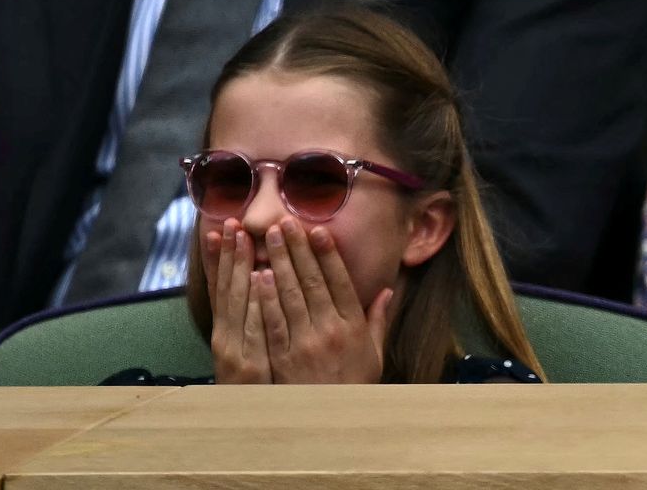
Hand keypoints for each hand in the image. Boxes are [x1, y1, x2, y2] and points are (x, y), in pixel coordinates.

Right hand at [206, 221, 270, 383]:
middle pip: (225, 288)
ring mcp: (234, 349)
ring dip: (236, 268)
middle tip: (228, 221)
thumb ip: (254, 321)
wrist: (251, 426)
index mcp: (228, 332)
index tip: (221, 228)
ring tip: (237, 238)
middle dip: (226, 254)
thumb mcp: (251, 352)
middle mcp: (226, 337)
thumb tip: (258, 285)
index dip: (221, 259)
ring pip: (235, 301)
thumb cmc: (257, 388)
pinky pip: (252, 326)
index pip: (222, 288)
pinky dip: (253, 303)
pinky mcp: (247, 364)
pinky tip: (256, 279)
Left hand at [255, 218, 391, 383]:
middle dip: (297, 249)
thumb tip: (388, 290)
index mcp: (353, 327)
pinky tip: (258, 276)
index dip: (328, 254)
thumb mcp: (375, 354)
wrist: (332, 425)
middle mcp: (330, 330)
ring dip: (278, 263)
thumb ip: (378, 320)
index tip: (318, 229)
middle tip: (285, 222)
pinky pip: (272, 321)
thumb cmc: (355, 387)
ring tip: (268, 238)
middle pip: (312, 281)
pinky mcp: (283, 357)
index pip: (339, 281)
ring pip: (290, 295)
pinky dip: (265, 297)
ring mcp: (305, 343)